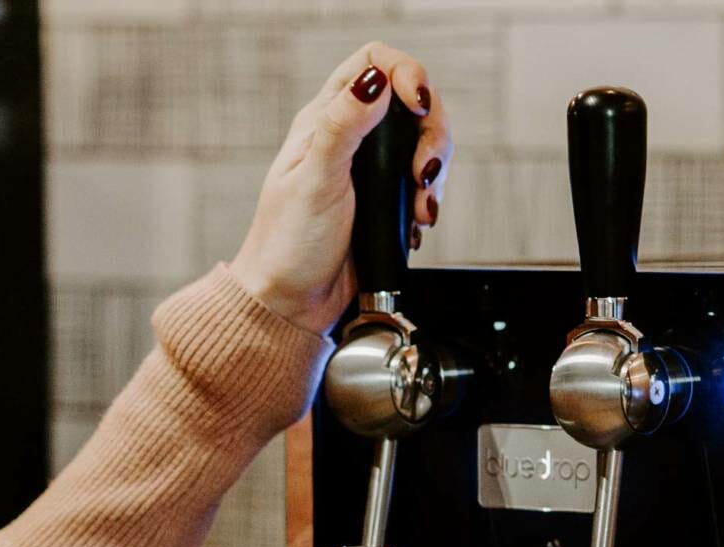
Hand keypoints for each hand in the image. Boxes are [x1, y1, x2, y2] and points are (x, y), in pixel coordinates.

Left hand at [231, 42, 453, 333]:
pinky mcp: (385, 202)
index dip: (403, 72)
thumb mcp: (315, 180)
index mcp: (324, 121)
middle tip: (422, 173)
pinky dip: (430, 200)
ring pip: (424, 145)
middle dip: (431, 135)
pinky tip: (415, 224)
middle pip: (411, 104)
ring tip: (421, 209)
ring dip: (434, 175)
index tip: (416, 104)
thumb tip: (374, 80)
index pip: (371, 64)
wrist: (292, 305)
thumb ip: (343, 126)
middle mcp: (349, 139)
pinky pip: (424, 185)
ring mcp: (370, 171)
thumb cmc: (289, 246)